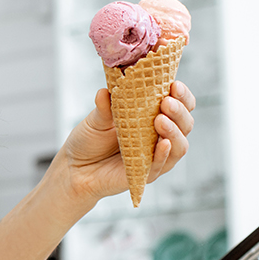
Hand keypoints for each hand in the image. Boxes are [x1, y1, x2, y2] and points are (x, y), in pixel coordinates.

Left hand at [55, 80, 196, 203]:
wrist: (73, 168)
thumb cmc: (89, 141)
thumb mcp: (96, 120)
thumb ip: (104, 106)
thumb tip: (105, 91)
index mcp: (152, 117)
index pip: (180, 105)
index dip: (182, 95)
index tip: (173, 84)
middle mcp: (159, 137)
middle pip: (185, 124)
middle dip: (179, 111)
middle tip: (166, 102)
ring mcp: (155, 156)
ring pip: (179, 145)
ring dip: (174, 131)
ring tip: (160, 119)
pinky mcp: (146, 174)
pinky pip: (162, 165)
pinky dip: (164, 154)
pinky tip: (163, 143)